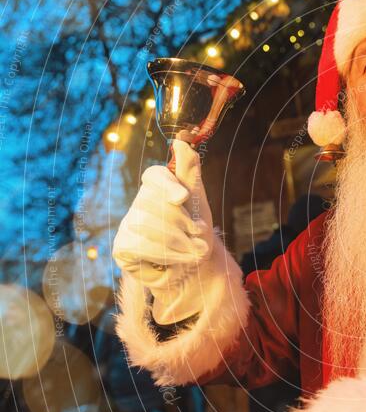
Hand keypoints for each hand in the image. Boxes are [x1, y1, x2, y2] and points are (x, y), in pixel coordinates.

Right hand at [113, 140, 215, 322]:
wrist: (195, 270)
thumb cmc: (197, 233)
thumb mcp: (198, 201)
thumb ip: (190, 171)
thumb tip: (182, 141)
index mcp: (158, 189)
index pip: (154, 177)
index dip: (167, 184)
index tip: (183, 197)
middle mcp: (140, 203)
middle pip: (156, 202)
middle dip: (183, 222)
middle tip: (198, 234)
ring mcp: (128, 225)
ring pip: (150, 225)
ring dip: (179, 241)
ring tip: (192, 250)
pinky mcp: (122, 247)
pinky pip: (141, 245)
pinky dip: (165, 254)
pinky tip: (172, 260)